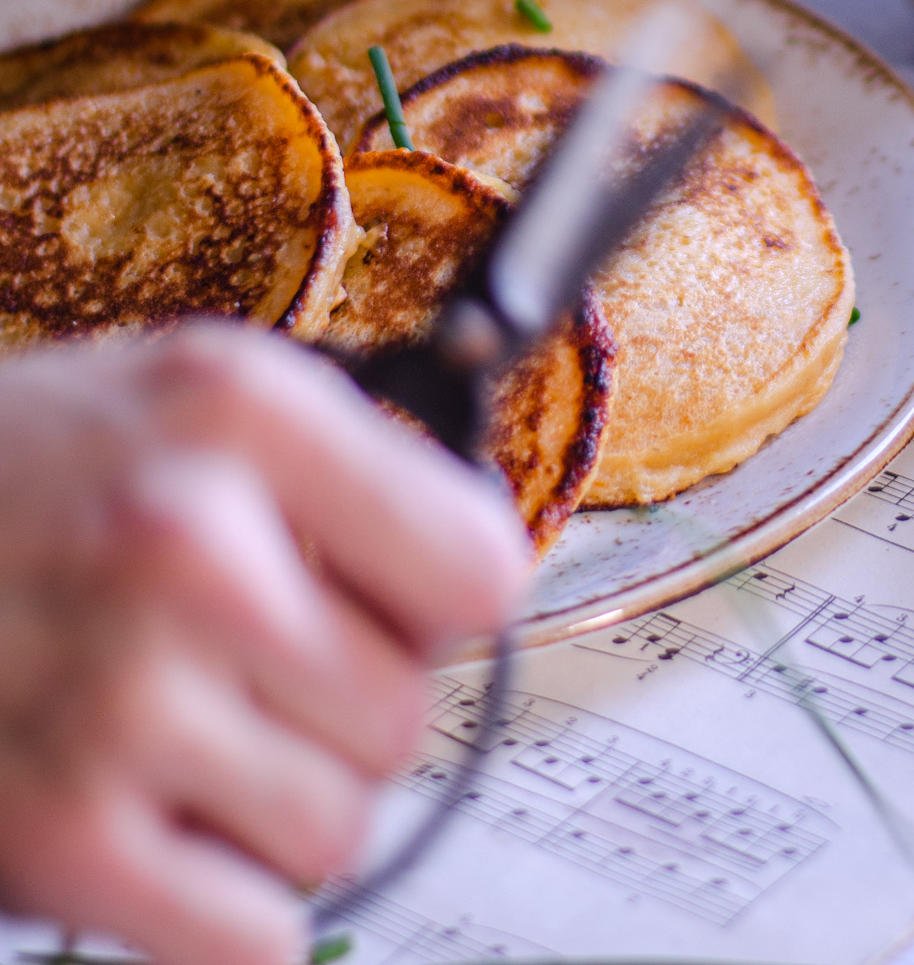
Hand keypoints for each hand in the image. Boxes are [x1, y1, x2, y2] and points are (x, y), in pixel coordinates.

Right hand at [0, 323, 529, 964]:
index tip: (389, 603)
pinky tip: (163, 829)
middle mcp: (191, 544)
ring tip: (187, 741)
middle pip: (403, 711)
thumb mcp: (182, 393)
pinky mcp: (59, 835)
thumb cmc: (18, 473)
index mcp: (240, 413)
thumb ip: (339, 465)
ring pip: (339, 827)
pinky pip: (255, 934)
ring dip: (278, 806)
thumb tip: (477, 572)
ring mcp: (121, 696)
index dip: (437, 598)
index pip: (477, 567)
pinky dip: (225, 907)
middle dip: (339, 707)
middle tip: (247, 675)